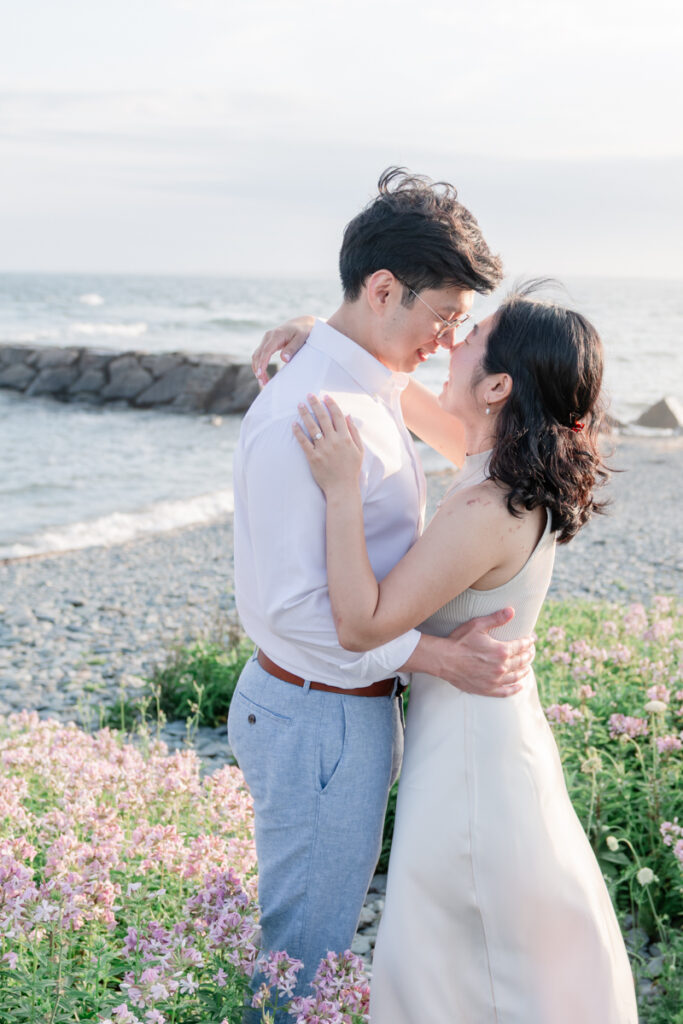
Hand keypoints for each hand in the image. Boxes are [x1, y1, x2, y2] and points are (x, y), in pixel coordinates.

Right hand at [251, 315, 315, 386]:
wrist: (303, 323)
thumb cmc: (304, 331)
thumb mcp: (301, 338)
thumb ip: (292, 348)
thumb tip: (284, 359)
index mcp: (277, 335)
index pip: (266, 351)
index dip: (262, 363)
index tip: (260, 374)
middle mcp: (269, 336)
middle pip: (258, 354)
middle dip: (258, 369)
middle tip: (263, 383)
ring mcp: (267, 339)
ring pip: (257, 355)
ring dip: (257, 368)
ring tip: (263, 382)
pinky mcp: (268, 343)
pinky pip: (260, 355)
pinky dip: (259, 365)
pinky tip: (262, 374)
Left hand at [292, 394, 363, 493]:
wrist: (342, 487)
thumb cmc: (351, 469)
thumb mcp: (359, 450)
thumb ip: (354, 432)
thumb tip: (348, 415)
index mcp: (346, 438)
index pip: (337, 416)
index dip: (331, 404)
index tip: (325, 396)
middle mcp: (334, 441)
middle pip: (323, 418)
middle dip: (316, 404)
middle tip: (309, 395)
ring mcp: (323, 449)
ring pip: (312, 427)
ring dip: (305, 414)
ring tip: (300, 405)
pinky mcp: (313, 457)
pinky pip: (304, 442)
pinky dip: (298, 432)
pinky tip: (294, 424)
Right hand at [403, 607, 534, 697]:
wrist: (443, 660)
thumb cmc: (459, 641)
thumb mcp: (477, 625)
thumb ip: (496, 618)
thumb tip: (512, 610)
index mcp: (501, 651)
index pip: (521, 646)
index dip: (528, 641)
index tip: (532, 639)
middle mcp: (501, 667)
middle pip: (521, 661)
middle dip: (528, 655)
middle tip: (531, 651)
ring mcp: (494, 680)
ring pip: (516, 676)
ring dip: (524, 670)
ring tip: (527, 667)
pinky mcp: (487, 689)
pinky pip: (505, 691)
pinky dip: (514, 689)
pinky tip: (519, 686)